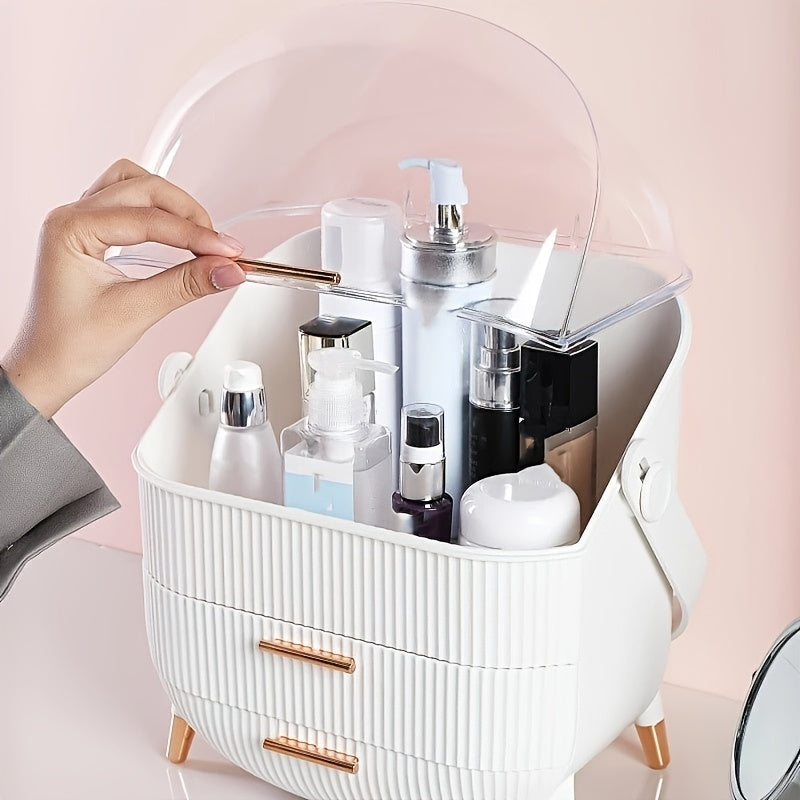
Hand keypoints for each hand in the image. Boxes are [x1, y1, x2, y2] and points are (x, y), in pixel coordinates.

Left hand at [2, 159, 246, 417]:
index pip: (148, 219)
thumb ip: (186, 285)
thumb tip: (227, 270)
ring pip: (134, 187)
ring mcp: (80, 223)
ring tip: (200, 235)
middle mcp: (72, 217)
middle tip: (220, 246)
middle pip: (143, 189)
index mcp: (71, 229)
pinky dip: (157, 214)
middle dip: (187, 214)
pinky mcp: (91, 236)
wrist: (47, 369)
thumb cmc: (71, 345)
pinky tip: (176, 235)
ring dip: (171, 205)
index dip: (195, 235)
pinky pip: (127, 205)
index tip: (228, 252)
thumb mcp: (137, 312)